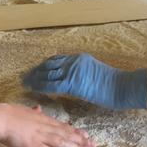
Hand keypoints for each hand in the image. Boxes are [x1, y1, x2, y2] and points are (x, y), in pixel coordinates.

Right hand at [0, 103, 94, 146]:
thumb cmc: (8, 114)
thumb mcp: (23, 110)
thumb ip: (32, 112)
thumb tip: (38, 108)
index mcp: (42, 119)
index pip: (62, 126)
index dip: (75, 131)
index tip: (87, 135)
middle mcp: (44, 127)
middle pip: (66, 134)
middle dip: (81, 140)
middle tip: (94, 145)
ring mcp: (40, 136)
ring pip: (62, 143)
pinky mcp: (33, 146)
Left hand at [23, 53, 146, 109]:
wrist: (122, 87)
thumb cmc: (112, 84)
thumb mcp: (94, 72)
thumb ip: (80, 73)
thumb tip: (69, 79)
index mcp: (78, 59)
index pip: (55, 60)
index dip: (43, 65)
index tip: (34, 69)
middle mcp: (73, 62)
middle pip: (49, 65)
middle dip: (35, 71)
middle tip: (24, 76)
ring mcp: (72, 72)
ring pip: (48, 74)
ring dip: (35, 78)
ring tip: (25, 82)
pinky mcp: (73, 83)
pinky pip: (53, 85)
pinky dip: (42, 86)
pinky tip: (34, 88)